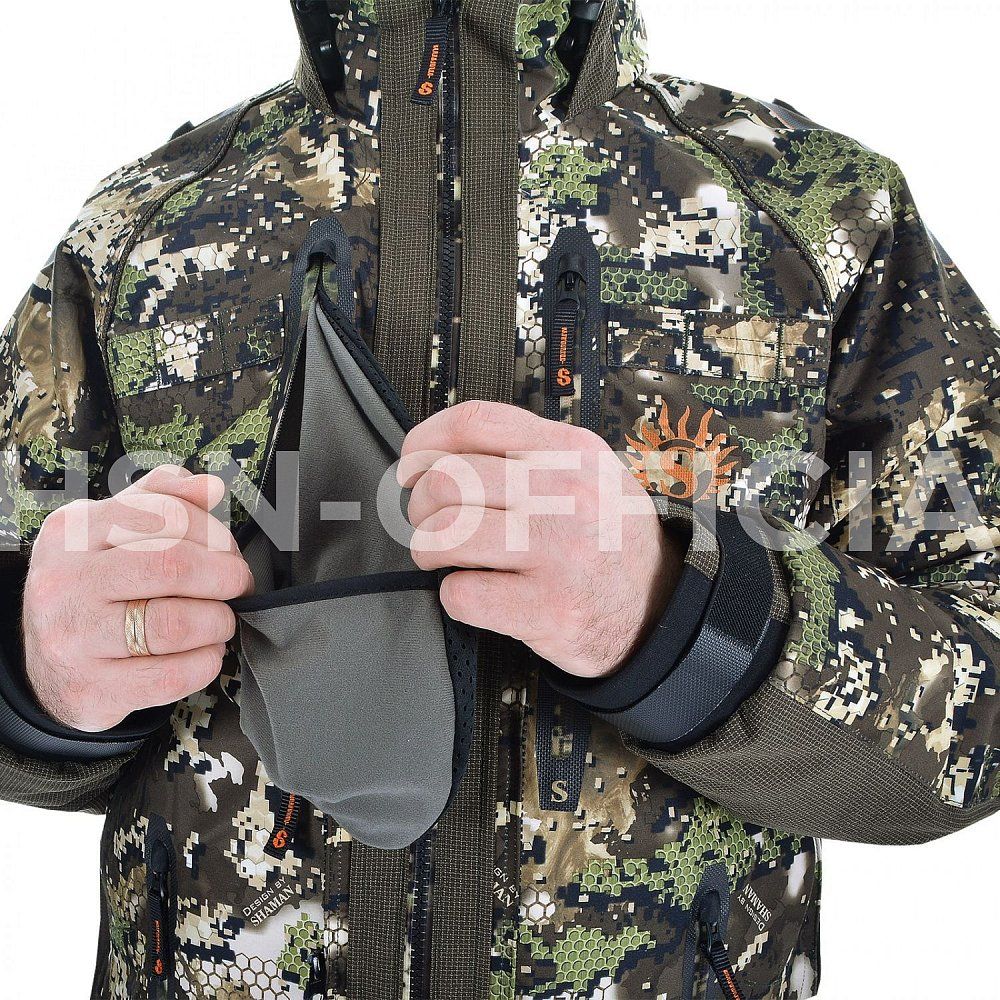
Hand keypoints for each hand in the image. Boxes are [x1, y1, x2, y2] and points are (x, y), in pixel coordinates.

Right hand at [22, 465, 252, 732]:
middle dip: (225, 576)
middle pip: (174, 566)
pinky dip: (207, 663)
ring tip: (219, 620)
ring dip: (219, 622)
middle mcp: (66, 582)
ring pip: (176, 625)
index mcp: (74, 531)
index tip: (228, 551)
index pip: (167, 515)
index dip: (215, 533)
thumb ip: (163, 498)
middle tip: (237, 585)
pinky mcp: (92, 689)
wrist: (48, 664)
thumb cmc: (95, 586)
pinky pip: (172, 676)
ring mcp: (73, 639)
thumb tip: (210, 487)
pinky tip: (206, 653)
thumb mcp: (113, 530)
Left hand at [399, 402, 683, 678]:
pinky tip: (476, 592)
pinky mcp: (548, 608)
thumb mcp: (590, 473)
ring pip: (446, 534)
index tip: (411, 464)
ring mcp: (558, 552)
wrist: (658, 611)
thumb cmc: (610, 539)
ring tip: (444, 557)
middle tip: (432, 523)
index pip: (476, 423)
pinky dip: (455, 596)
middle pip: (449, 480)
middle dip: (422, 506)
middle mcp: (566, 495)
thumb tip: (442, 451)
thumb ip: (529, 453)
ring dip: (430, 549)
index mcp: (571, 452)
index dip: (425, 442)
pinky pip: (463, 594)